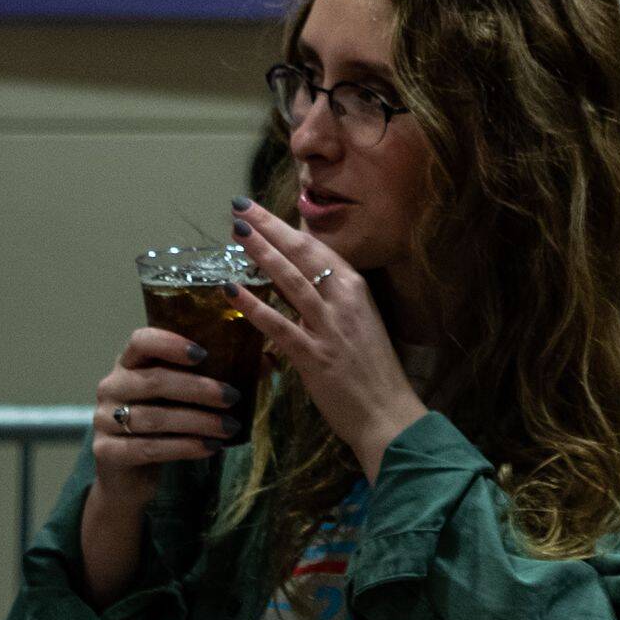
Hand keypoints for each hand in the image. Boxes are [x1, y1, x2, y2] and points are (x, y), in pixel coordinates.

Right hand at [71, 324, 248, 605]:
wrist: (130, 476)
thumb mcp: (183, 396)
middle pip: (155, 380)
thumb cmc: (165, 424)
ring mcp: (103, 419)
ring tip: (229, 427)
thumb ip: (216, 374)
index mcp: (130, 362)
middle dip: (199, 389)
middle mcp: (111, 386)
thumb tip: (268, 361)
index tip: (204, 353)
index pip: (141, 340)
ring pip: (155, 417)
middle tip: (232, 397)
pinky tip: (211, 447)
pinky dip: (184, 447)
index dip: (170, 343)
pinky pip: (149, 447)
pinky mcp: (106, 451)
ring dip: (198, 422)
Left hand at [232, 199, 427, 478]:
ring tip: (237, 232)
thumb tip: (298, 286)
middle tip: (241, 207)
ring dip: (261, 253)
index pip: (318, 248)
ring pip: (291, 279)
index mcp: (356, 289)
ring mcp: (329, 326)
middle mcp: (344, 299)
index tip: (262, 211)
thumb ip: (330, 303)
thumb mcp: (357, 324)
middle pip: (303, 253)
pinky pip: (278, 325)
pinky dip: (253, 305)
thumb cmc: (373, 371)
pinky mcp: (314, 355)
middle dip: (269, 227)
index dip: (288, 227)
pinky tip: (231, 290)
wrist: (388, 412)